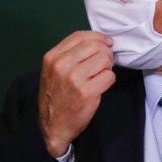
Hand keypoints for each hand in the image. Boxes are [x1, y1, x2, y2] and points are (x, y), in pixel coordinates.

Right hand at [38, 31, 115, 157]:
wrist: (53, 126)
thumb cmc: (56, 96)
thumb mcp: (53, 71)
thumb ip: (70, 54)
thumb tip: (98, 41)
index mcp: (52, 57)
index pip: (80, 36)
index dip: (98, 37)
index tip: (107, 43)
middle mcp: (61, 66)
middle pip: (96, 46)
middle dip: (106, 53)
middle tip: (105, 63)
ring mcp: (73, 79)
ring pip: (105, 59)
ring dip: (108, 67)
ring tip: (101, 75)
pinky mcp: (86, 93)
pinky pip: (110, 76)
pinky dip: (109, 80)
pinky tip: (101, 87)